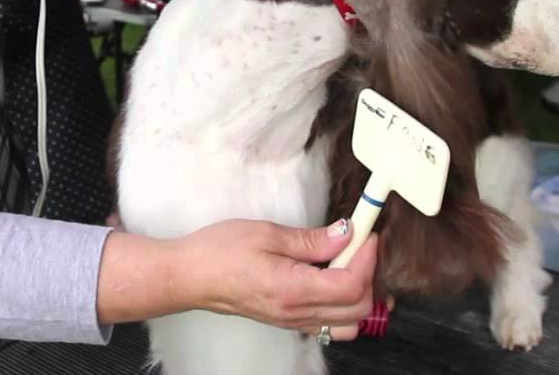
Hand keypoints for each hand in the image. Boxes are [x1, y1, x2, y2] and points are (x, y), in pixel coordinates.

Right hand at [176, 219, 378, 341]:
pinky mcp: (288, 321)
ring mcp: (293, 321)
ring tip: (348, 263)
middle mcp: (296, 313)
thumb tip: (346, 234)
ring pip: (349, 323)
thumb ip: (311, 239)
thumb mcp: (266, 233)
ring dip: (359, 294)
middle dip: (368, 273)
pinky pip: (331, 325)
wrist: (189, 276)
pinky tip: (333, 278)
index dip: (367, 257)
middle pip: (358, 308)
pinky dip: (344, 305)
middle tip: (359, 243)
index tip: (366, 232)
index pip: (351, 285)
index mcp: (292, 290)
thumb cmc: (218, 252)